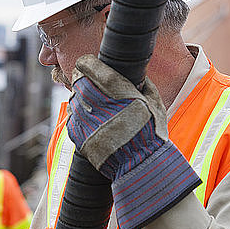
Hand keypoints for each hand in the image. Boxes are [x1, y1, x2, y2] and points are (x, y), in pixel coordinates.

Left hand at [67, 54, 200, 228]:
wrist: (141, 167)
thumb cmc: (152, 135)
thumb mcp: (156, 106)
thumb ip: (146, 86)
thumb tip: (139, 75)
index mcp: (121, 95)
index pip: (95, 69)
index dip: (87, 62)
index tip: (85, 61)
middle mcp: (102, 106)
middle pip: (80, 82)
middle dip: (80, 76)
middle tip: (82, 75)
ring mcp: (89, 123)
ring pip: (74, 99)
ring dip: (78, 95)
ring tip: (88, 98)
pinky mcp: (80, 138)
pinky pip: (72, 119)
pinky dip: (77, 115)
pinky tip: (87, 117)